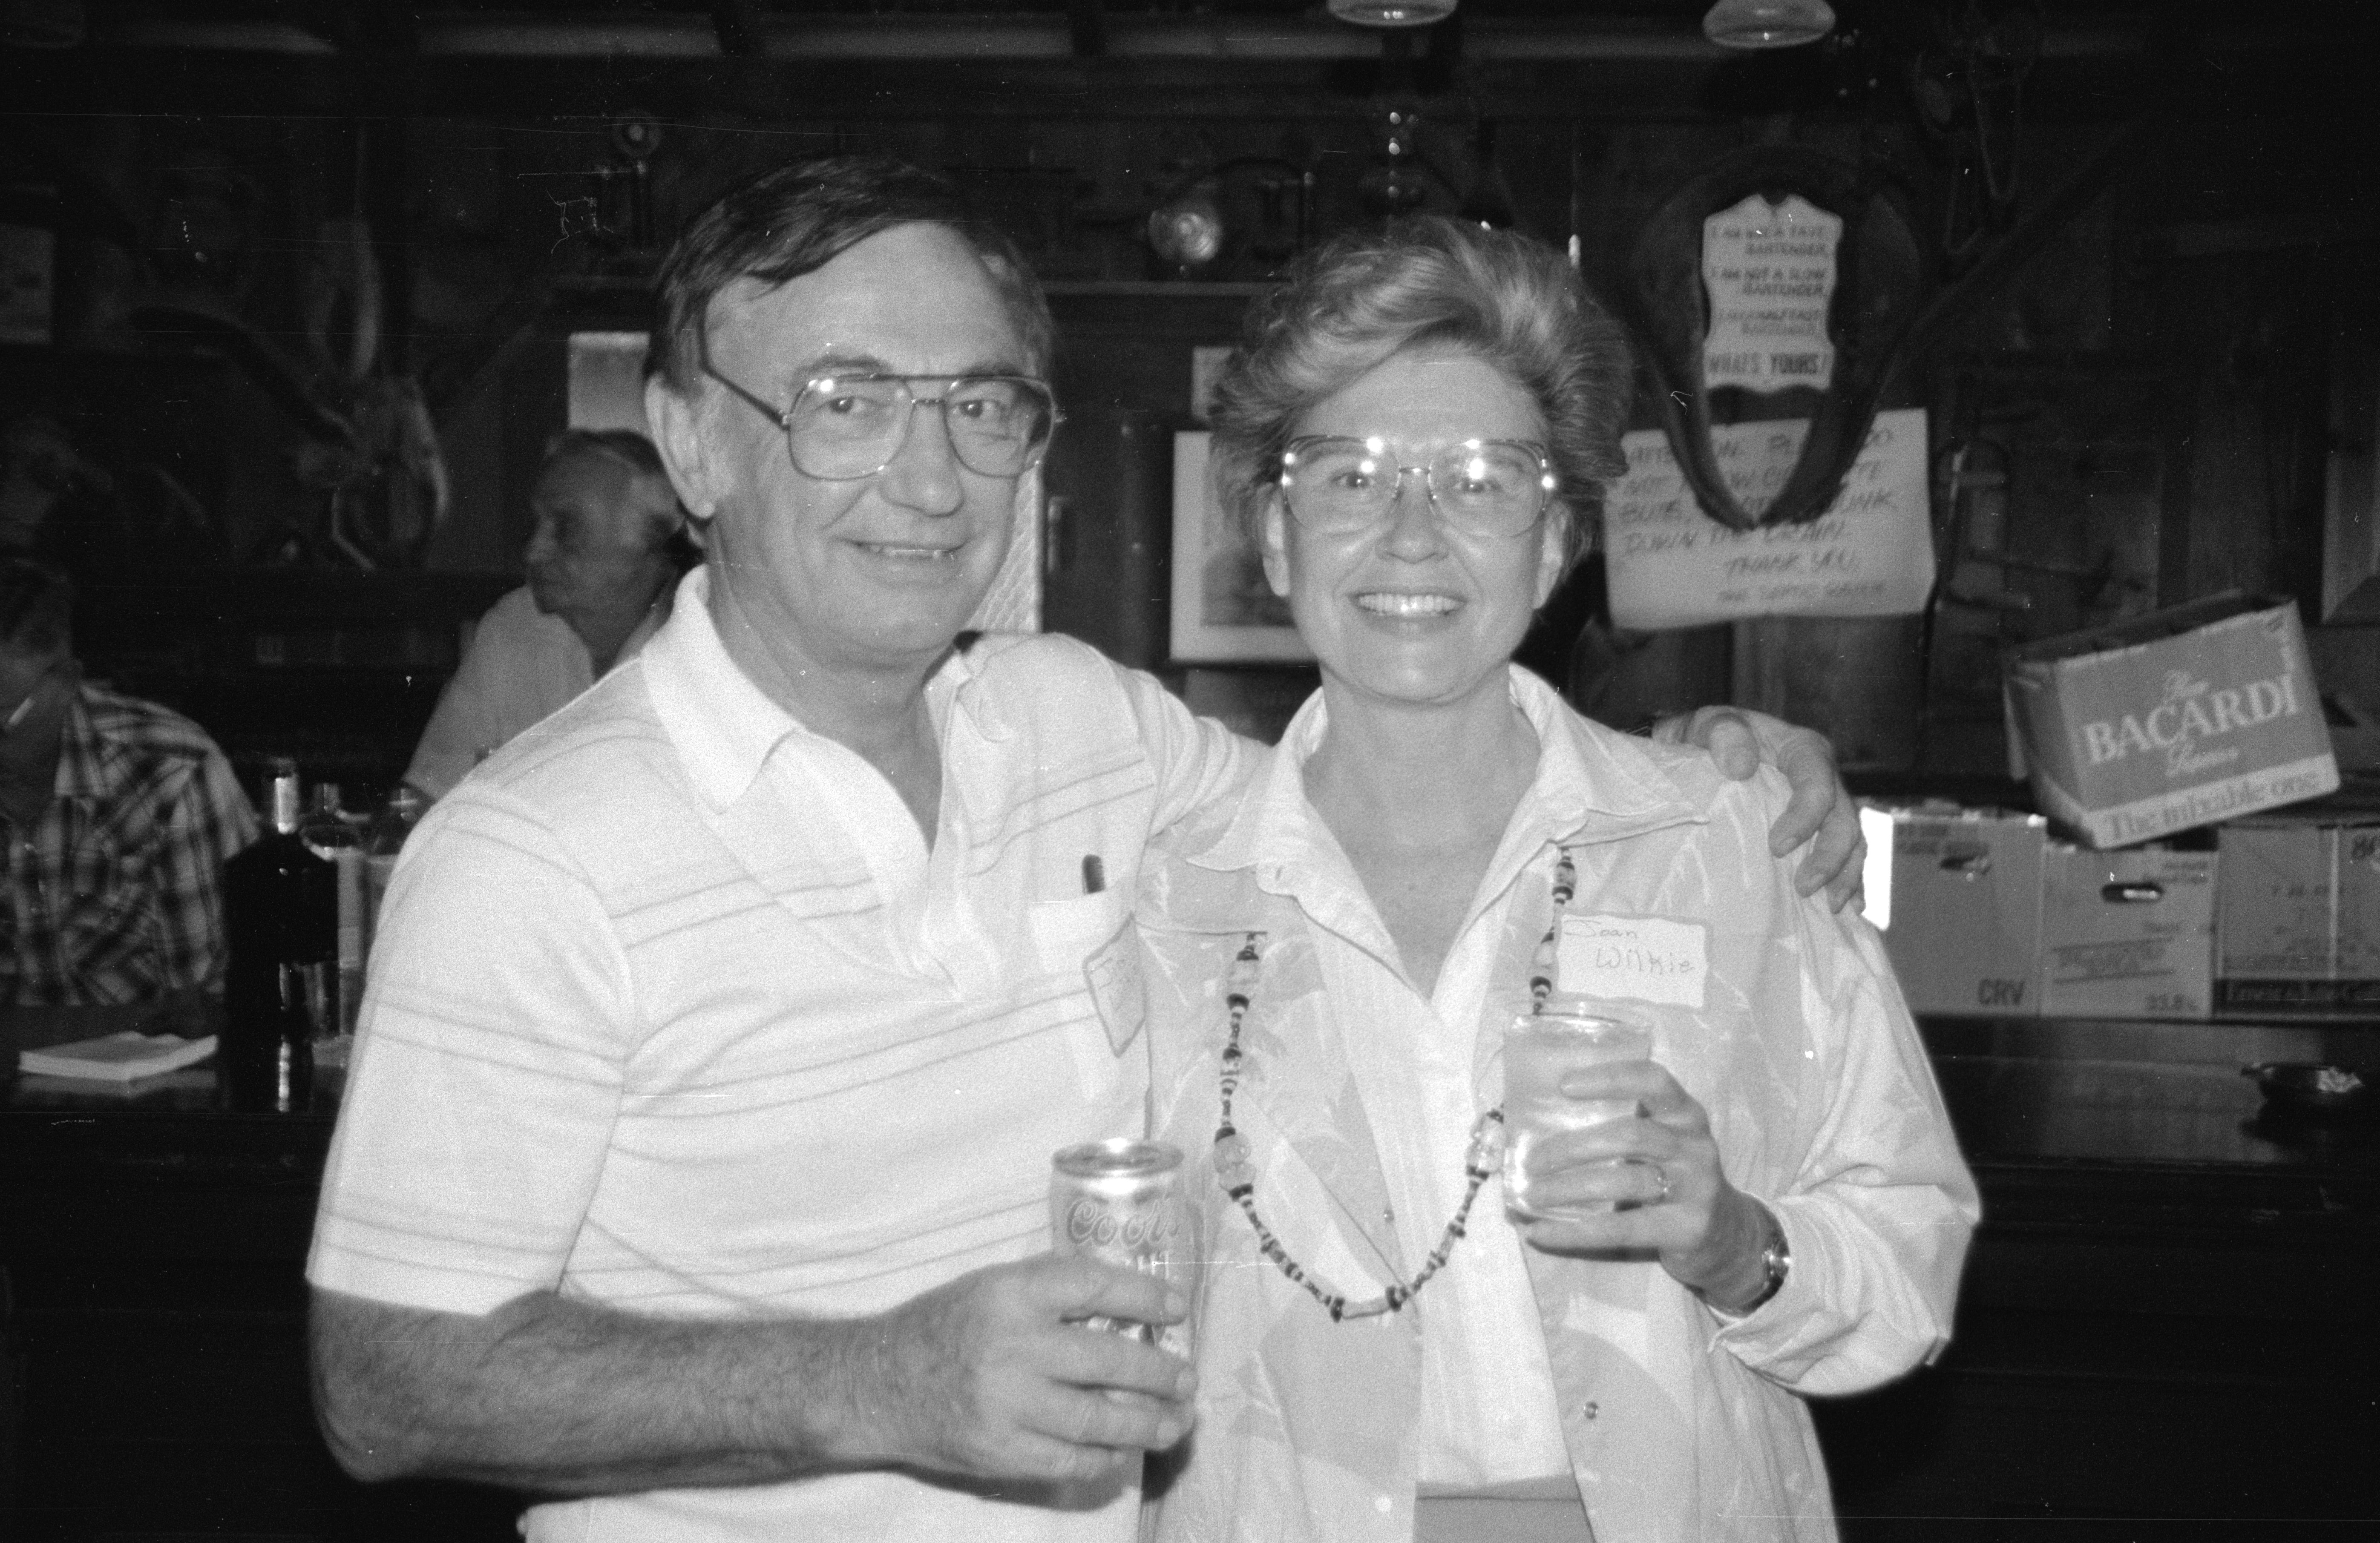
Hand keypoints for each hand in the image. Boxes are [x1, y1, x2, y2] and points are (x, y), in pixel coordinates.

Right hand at [860, 1254, 1195, 1486]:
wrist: (876, 1384)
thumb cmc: (942, 1327)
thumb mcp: (991, 1287)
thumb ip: (1051, 1294)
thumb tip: (1126, 1309)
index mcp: (1011, 1293)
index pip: (1095, 1286)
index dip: (1144, 1296)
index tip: (1176, 1309)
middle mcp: (1012, 1345)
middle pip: (1109, 1360)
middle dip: (1160, 1372)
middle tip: (1187, 1378)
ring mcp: (1007, 1404)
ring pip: (1099, 1418)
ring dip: (1147, 1422)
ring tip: (1175, 1421)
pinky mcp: (1000, 1451)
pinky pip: (1070, 1459)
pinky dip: (1103, 1456)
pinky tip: (1122, 1450)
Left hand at [1511, 1059, 1774, 1309]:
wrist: (1728, 1236)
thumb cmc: (1675, 1179)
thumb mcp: (1661, 1144)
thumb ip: (1621, 1129)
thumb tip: (1539, 1131)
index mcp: (1685, 1114)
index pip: (1653, 1081)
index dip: (1610, 1078)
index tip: (1565, 1086)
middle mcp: (1695, 1145)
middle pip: (1630, 1136)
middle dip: (1573, 1147)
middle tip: (1531, 1161)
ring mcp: (1696, 1187)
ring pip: (1625, 1181)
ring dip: (1569, 1188)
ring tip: (1530, 1196)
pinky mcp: (1688, 1228)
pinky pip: (1623, 1229)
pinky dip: (1576, 1232)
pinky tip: (1541, 1234)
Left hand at [1654, 706, 1862, 911]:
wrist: (1703, 749)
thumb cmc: (1708, 737)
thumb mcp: (1709, 724)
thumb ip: (1723, 735)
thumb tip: (1740, 767)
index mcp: (1804, 750)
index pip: (1817, 784)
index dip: (1805, 817)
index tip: (1776, 847)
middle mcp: (1825, 778)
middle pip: (1844, 819)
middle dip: (1831, 857)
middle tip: (1803, 887)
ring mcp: (1827, 807)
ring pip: (1854, 842)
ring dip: (1845, 876)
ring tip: (1830, 907)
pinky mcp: (1820, 829)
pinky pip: (1846, 856)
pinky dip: (1850, 881)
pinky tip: (1849, 909)